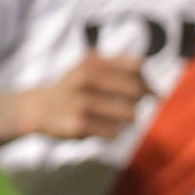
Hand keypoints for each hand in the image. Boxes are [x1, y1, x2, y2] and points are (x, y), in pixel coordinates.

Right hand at [17, 53, 148, 139]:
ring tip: (119, 119)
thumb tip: (156, 91)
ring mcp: (82, 102)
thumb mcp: (89, 67)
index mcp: (92, 62)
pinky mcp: (79, 124)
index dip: (147, 81)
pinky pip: (114, 131)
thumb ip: (121, 69)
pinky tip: (105, 129)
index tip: (150, 93)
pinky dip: (115, 132)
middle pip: (136, 90)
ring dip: (130, 118)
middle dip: (139, 101)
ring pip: (130, 113)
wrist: (38, 108)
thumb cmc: (74, 88)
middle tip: (131, 107)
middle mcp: (87, 78)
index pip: (136, 66)